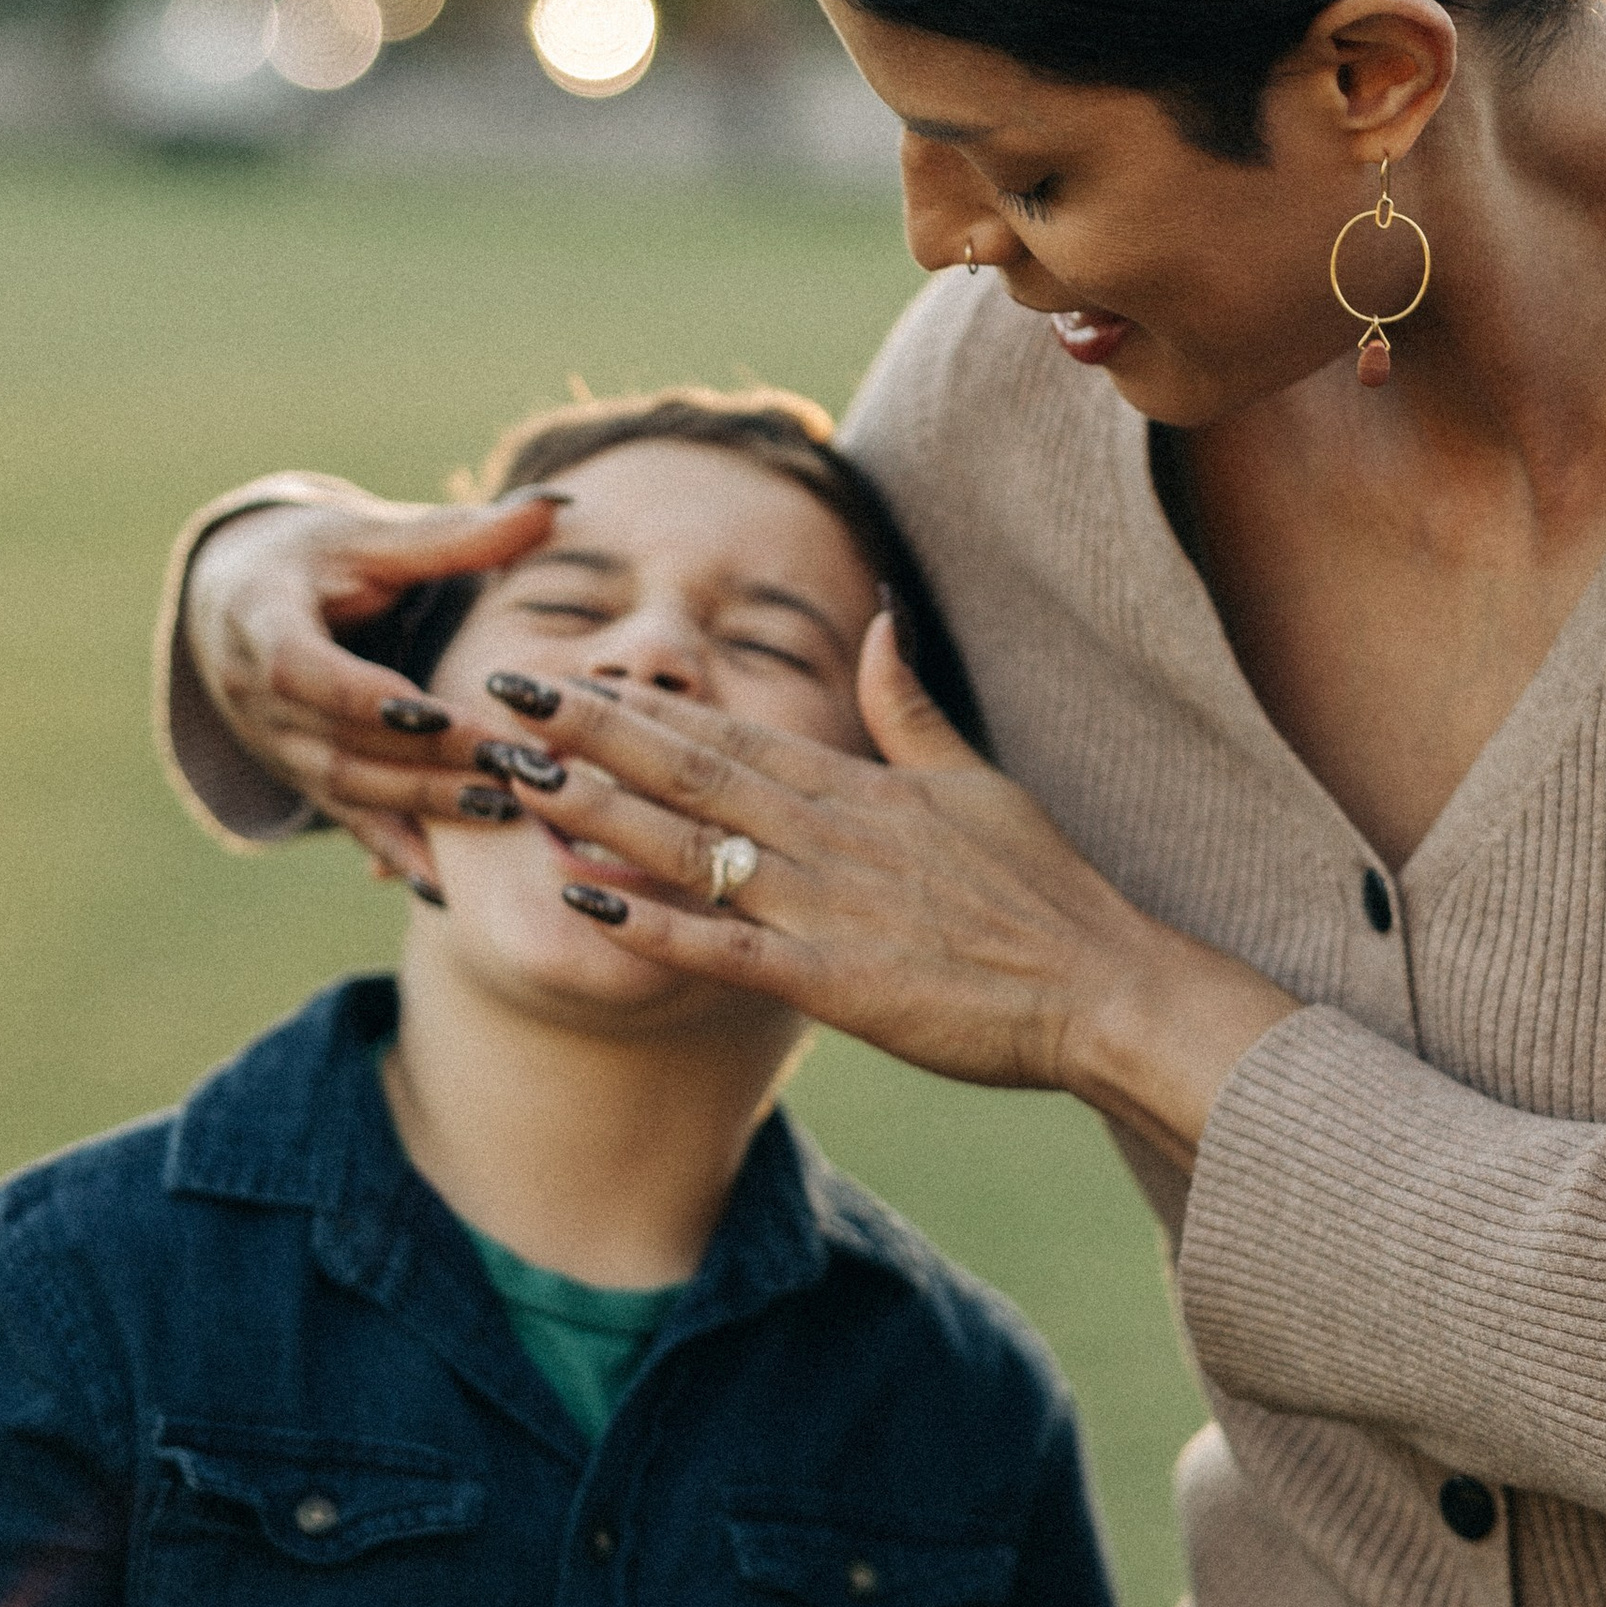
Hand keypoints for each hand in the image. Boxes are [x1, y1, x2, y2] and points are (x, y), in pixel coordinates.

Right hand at [182, 480, 570, 871]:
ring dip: (424, 804)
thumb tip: (557, 506)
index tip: (435, 712)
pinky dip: (398, 851)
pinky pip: (349, 821)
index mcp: (259, 618)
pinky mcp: (303, 776)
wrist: (237, 600)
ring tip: (506, 808)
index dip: (363, 698)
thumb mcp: (372, 534)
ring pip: (347, 787)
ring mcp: (275, 745)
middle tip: (511, 762)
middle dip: (425, 758)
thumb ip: (459, 534)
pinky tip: (450, 885)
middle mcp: (252, 694)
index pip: (300, 670)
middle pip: (338, 740)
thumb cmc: (314, 556)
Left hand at [487, 613, 1296, 1164]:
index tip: (563, 672)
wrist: (1105, 985)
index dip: (639, 701)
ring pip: (690, 844)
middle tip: (500, 695)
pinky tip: (587, 900)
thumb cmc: (1046, 892)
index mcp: (857, 787)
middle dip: (588, 728)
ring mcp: (826, 904)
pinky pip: (726, 946)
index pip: (726, 731)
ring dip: (598, 808)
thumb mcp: (976, 778)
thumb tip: (878, 621)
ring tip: (518, 777)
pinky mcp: (834, 979)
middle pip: (687, 767)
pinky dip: (655, 923)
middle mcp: (827, 833)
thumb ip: (911, 706)